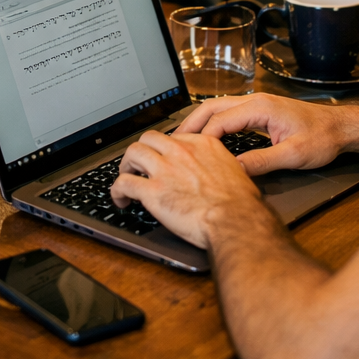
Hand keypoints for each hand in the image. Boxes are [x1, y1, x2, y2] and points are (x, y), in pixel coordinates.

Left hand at [110, 130, 260, 249]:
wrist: (235, 222)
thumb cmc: (240, 205)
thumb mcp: (235, 171)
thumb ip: (218, 165)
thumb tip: (215, 172)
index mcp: (201, 145)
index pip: (173, 137)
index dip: (163, 149)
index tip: (161, 158)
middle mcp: (180, 152)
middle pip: (148, 139)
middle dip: (141, 151)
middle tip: (139, 164)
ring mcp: (165, 169)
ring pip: (132, 153)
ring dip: (125, 166)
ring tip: (126, 177)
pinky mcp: (152, 191)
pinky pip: (124, 183)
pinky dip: (117, 191)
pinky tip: (120, 199)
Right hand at [176, 94, 351, 175]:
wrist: (343, 128)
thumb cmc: (323, 138)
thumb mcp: (293, 155)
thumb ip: (262, 162)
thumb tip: (235, 171)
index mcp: (260, 107)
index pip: (220, 120)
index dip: (202, 138)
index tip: (190, 153)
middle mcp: (255, 101)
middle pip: (212, 107)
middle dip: (191, 124)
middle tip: (173, 142)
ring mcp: (257, 104)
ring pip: (218, 108)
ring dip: (200, 122)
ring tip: (184, 139)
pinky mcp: (260, 112)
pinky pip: (228, 113)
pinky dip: (213, 123)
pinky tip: (207, 137)